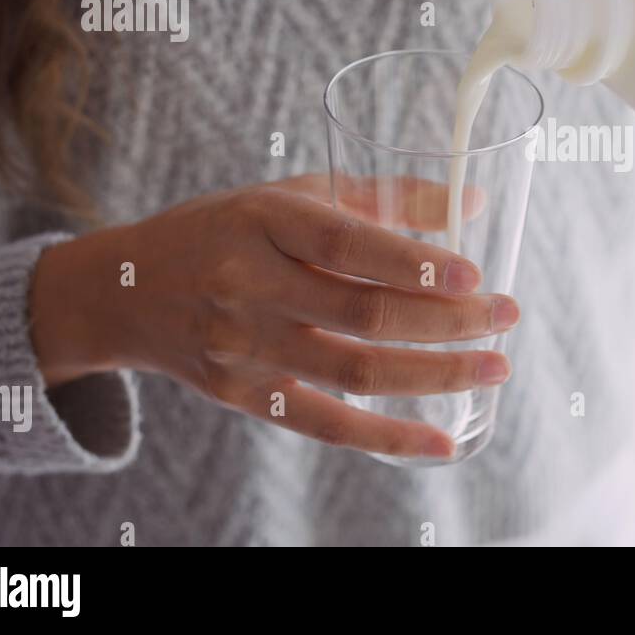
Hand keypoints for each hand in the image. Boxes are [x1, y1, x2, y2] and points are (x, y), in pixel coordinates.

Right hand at [30, 174, 517, 459]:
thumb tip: (472, 205)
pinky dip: (388, 437)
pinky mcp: (245, 395)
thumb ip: (379, 199)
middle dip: (447, 320)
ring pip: (354, 371)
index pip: (347, 246)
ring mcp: (244, 347)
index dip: (412, 264)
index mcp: (264, 221)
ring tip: (494, 367)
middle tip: (507, 316)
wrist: (127, 291)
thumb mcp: (289, 194)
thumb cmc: (226, 229)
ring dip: (434, 375)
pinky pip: (325, 423)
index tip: (474, 275)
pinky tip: (441, 439)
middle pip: (363, 313)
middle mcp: (249, 284)